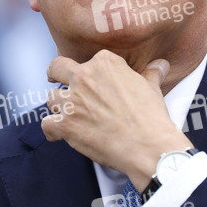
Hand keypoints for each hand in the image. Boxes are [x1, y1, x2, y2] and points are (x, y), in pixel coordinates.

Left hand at [41, 50, 191, 190]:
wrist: (148, 146)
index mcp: (105, 63)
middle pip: (57, 68)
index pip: (89, 60)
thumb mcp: (152, 88)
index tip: (95, 81)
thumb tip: (159, 65)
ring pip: (51, 97)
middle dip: (56, 75)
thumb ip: (151, 74)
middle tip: (60, 81)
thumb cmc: (150, 118)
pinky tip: (60, 134)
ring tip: (69, 114)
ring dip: (58, 106)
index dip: (90, 71)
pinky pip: (47, 124)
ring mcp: (72, 101)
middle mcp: (84, 77)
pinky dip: (52, 130)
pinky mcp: (66, 124)